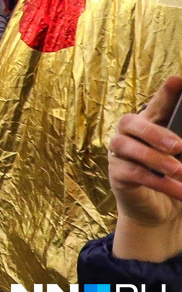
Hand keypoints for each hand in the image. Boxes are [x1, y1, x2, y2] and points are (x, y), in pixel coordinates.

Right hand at [109, 76, 181, 261]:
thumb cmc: (171, 176)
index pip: (156, 105)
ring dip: (154, 159)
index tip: (178, 81)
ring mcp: (119, 154)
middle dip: (154, 133)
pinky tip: (179, 190)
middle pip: (130, 122)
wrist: (157, 210)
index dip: (165, 94)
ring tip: (178, 170)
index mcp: (148, 124)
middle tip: (178, 146)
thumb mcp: (180, 157)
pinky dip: (159, 183)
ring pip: (126, 147)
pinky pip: (133, 174)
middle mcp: (129, 134)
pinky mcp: (117, 175)